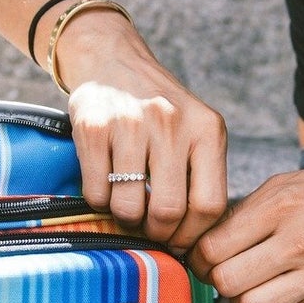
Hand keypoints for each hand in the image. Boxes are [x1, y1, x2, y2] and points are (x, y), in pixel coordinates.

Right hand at [55, 10, 228, 251]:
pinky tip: (105, 184)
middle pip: (168, 211)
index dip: (192, 235)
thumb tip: (189, 241)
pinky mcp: (93, 127)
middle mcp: (172, 123)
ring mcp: (130, 124)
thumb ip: (200, 176)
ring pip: (129, 208)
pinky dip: (99, 202)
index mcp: (207, 130)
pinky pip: (96, 193)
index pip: (210, 205)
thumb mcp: (195, 131)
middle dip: (157, 232)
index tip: (179, 241)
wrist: (112, 61)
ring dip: (126, 219)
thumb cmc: (159, 112)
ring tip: (127, 205)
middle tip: (149, 228)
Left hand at [191, 162, 303, 302]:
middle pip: (227, 282)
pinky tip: (286, 290)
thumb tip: (203, 247)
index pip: (214, 248)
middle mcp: (302, 240)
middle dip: (218, 280)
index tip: (204, 258)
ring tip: (254, 284)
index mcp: (283, 205)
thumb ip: (245, 213)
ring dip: (244, 300)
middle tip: (226, 273)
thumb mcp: (288, 185)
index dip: (199, 258)